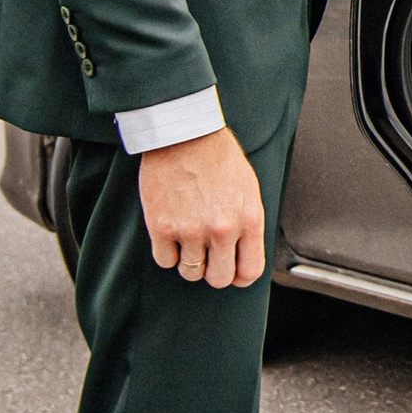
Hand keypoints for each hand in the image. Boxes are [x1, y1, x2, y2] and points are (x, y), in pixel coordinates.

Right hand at [139, 127, 264, 289]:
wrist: (184, 133)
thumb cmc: (217, 156)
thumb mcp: (248, 189)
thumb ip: (247, 224)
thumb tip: (244, 253)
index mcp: (249, 219)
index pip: (250, 271)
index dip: (240, 276)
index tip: (233, 272)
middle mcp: (222, 229)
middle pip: (219, 279)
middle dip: (214, 271)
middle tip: (208, 256)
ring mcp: (190, 230)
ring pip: (190, 273)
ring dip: (189, 261)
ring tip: (188, 239)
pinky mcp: (161, 227)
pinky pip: (165, 261)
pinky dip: (167, 253)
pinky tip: (171, 235)